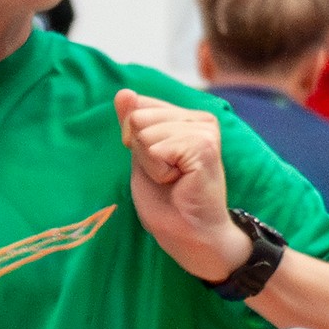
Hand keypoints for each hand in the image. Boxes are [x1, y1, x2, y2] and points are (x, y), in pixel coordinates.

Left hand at [118, 89, 248, 281]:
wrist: (192, 236)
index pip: (139, 105)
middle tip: (167, 176)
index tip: (157, 164)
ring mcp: (205, 130)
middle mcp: (201, 118)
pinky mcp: (204, 145)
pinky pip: (155, 148)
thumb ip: (133, 123)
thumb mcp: (141, 157)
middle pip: (138, 117)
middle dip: (141, 152)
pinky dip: (157, 171)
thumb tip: (123, 91)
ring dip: (150, 165)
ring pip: (144, 132)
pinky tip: (178, 182)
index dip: (134, 139)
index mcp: (187, 117)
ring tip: (174, 180)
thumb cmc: (169, 203)